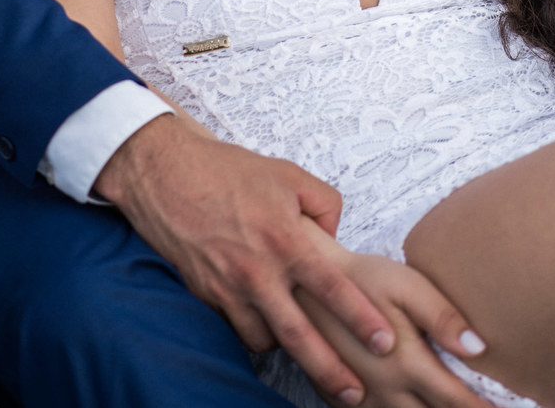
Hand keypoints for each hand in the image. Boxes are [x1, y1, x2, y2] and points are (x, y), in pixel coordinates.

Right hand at [97, 115, 395, 404]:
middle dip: (330, 371)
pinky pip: (235, 329)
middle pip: (300, 336)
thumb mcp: (287, 174)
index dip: (361, 317)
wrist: (167, 173)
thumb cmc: (229, 170)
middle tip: (355, 395)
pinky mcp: (205, 296)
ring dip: (286, 349)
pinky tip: (265, 326)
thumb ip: (323, 203)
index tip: (387, 341)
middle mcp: (258, 272)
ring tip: (306, 352)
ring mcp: (228, 289)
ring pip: (265, 340)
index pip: (332, 287)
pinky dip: (252, 332)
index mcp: (285, 239)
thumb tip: (335, 235)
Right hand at [297, 219, 487, 407]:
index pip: (456, 400)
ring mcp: (364, 401)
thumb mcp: (406, 285)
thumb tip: (480, 348)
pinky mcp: (344, 401)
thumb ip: (443, 317)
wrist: (311, 282)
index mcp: (407, 364)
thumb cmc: (365, 278)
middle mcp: (386, 391)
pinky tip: (412, 406)